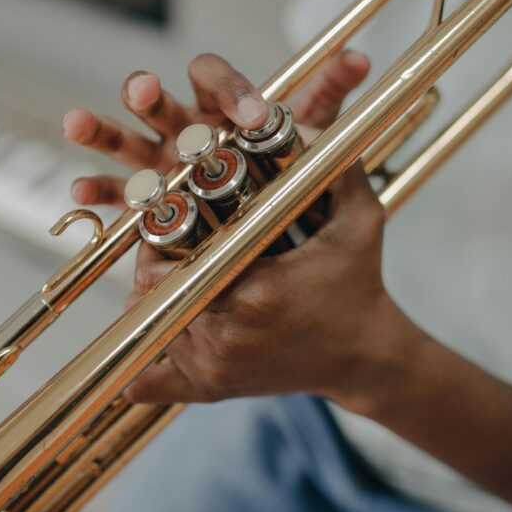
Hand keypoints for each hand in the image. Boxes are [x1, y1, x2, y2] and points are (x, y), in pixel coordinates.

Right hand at [62, 51, 370, 207]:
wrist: (276, 232)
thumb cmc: (287, 172)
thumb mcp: (311, 137)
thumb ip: (327, 96)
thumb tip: (359, 56)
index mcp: (222, 107)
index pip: (215, 78)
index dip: (231, 90)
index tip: (255, 117)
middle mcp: (186, 129)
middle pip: (161, 102)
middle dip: (149, 95)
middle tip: (144, 90)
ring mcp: (162, 164)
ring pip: (126, 143)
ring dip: (101, 131)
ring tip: (75, 124)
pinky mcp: (149, 205)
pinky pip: (118, 198)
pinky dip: (99, 194)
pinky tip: (80, 194)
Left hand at [122, 164, 418, 410]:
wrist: (367, 355)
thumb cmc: (359, 284)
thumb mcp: (359, 219)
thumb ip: (334, 165)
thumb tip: (304, 119)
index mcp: (255, 292)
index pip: (169, 261)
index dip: (159, 237)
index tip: (172, 221)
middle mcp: (226, 336)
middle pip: (149, 291)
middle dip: (153, 262)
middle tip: (168, 245)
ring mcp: (214, 370)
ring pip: (147, 326)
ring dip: (152, 299)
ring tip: (173, 274)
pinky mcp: (210, 391)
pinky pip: (150, 382)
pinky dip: (144, 360)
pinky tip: (158, 333)